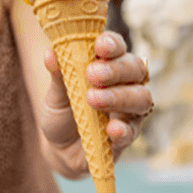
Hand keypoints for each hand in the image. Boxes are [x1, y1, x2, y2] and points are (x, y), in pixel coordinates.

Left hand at [41, 31, 152, 162]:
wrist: (60, 149)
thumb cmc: (62, 113)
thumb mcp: (55, 94)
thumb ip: (57, 75)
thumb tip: (50, 53)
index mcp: (108, 66)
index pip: (117, 47)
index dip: (112, 44)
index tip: (100, 46)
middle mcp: (125, 84)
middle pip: (135, 68)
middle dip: (116, 69)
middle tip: (93, 75)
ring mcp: (130, 110)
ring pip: (141, 97)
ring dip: (120, 96)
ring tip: (93, 100)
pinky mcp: (128, 136)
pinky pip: (133, 131)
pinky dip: (123, 129)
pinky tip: (112, 129)